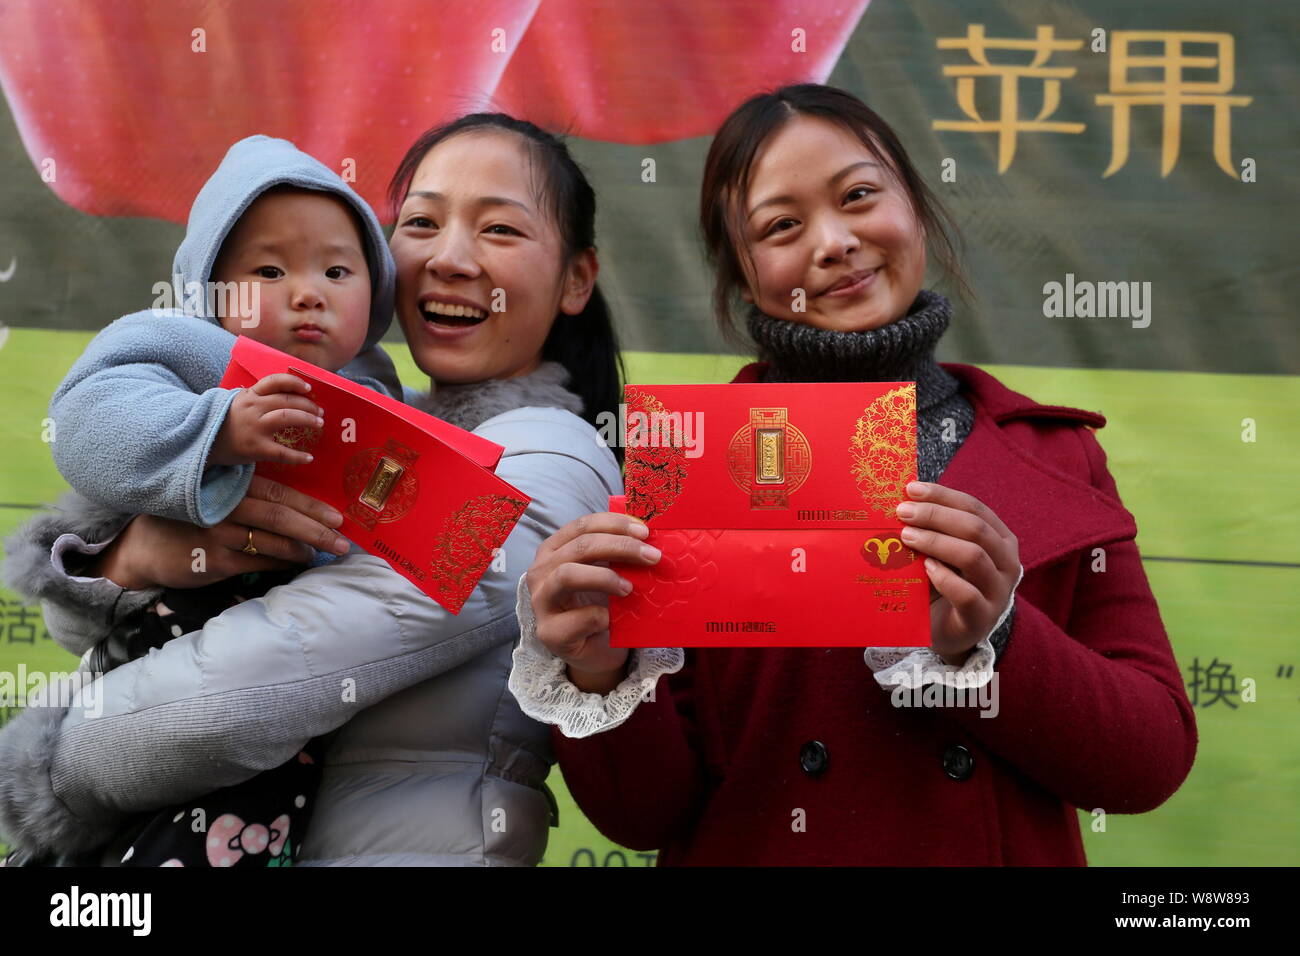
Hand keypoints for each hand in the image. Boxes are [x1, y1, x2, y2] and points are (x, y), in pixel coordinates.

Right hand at [89, 475, 350, 589]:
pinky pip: (258, 561)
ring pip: (273, 540)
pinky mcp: (215, 559)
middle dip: (317, 529)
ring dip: (303, 548)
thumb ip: (248, 497)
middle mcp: (227, 506)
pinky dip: (281, 563)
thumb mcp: (215, 498)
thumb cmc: (186, 519)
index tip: (337, 516)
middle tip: (342, 541)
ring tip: (323, 553)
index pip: (279, 493)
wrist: (142, 546)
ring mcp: (220, 533)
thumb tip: (295, 509)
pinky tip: (296, 565)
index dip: (311, 505)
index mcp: (230, 486)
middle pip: (282, 516)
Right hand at [208, 373, 323, 467]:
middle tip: (321, 412)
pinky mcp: (254, 448)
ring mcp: (254, 427)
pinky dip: (297, 456)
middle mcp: (253, 407)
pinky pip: (281, 451)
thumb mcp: (238, 403)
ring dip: (307, 419)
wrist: (200, 441)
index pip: (274, 381)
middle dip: (308, 404)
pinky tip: (309, 458)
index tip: (309, 387)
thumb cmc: (224, 423)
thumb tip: (289, 397)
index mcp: (250, 395)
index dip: (294, 382)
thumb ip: (258, 399)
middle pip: (287, 400)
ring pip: (287, 417)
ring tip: (319, 424)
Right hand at [525, 512, 661, 693]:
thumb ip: (618, 553)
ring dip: (605, 577)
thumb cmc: (602, 605)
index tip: (645, 532)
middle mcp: (541, 572)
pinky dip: (601, 616)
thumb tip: (649, 534)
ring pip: (567, 575)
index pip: (582, 526)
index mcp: (554, 551)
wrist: (597, 651)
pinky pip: (577, 618)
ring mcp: (541, 603)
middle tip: (652, 556)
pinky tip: (614, 619)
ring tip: (630, 588)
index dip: (614, 524)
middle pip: (580, 547)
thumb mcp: (609, 572)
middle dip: (620, 547)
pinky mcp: (550, 633)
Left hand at [895, 481, 1020, 665]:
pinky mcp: (981, 618)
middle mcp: (1006, 563)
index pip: (975, 508)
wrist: (948, 632)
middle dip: (936, 515)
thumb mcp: (942, 553)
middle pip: (975, 528)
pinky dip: (944, 578)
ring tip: (907, 537)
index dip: (943, 496)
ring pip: (973, 557)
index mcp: (1000, 540)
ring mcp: (998, 592)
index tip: (911, 489)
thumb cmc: (944, 585)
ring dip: (936, 542)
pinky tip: (925, 568)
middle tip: (903, 512)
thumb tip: (902, 501)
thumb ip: (933, 530)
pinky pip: (967, 595)